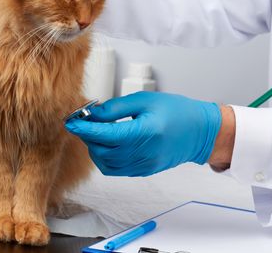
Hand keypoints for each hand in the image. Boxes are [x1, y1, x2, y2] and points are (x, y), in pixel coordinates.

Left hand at [64, 91, 221, 176]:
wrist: (200, 131)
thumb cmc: (177, 111)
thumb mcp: (145, 100)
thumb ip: (116, 107)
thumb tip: (92, 113)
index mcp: (145, 132)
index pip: (105, 134)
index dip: (84, 128)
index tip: (70, 121)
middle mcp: (144, 153)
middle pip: (102, 151)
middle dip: (88, 137)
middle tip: (84, 121)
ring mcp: (144, 166)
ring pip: (106, 164)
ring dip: (95, 148)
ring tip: (98, 131)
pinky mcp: (144, 171)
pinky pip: (116, 169)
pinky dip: (106, 157)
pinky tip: (109, 143)